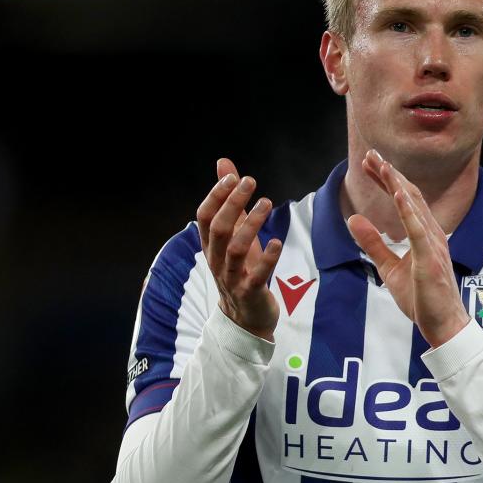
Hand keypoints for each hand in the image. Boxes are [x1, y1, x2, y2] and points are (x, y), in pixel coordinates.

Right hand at [195, 157, 282, 340]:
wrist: (246, 318)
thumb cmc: (242, 270)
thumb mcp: (235, 234)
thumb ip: (229, 201)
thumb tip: (224, 164)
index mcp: (210, 246)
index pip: (204, 217)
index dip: (216, 195)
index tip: (232, 176)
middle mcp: (217, 261)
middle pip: (218, 229)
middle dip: (232, 203)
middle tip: (250, 182)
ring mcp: (232, 278)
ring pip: (235, 249)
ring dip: (250, 224)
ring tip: (267, 203)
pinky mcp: (250, 293)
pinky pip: (256, 275)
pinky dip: (267, 258)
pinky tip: (277, 242)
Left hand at [346, 150, 471, 347]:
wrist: (442, 325)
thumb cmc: (421, 298)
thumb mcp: (389, 268)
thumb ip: (373, 243)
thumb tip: (353, 220)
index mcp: (423, 234)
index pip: (404, 199)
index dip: (386, 179)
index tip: (369, 164)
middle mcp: (431, 233)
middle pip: (409, 195)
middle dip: (389, 174)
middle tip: (370, 155)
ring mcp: (433, 245)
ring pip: (414, 207)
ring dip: (397, 184)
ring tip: (382, 165)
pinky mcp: (430, 259)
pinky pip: (419, 231)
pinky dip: (408, 211)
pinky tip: (397, 193)